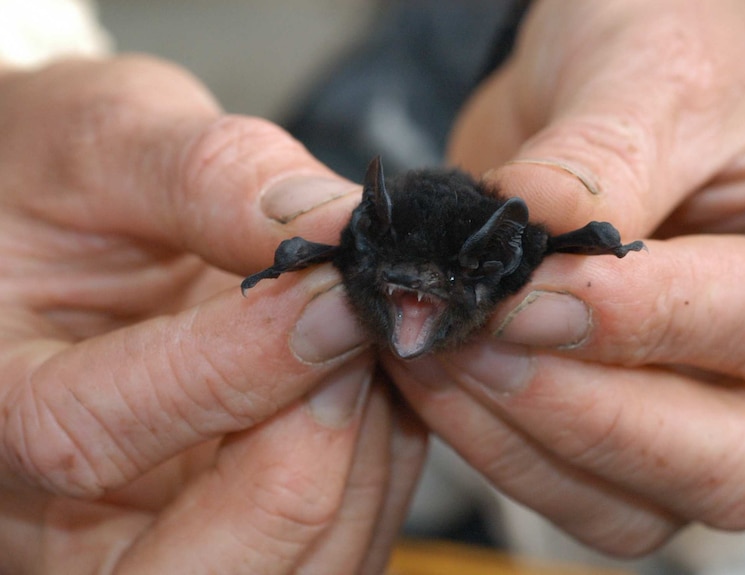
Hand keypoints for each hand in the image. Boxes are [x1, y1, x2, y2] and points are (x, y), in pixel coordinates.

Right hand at [0, 57, 424, 572]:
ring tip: (371, 345)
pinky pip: (334, 549)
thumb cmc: (67, 181)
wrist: (76, 226)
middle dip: (308, 467)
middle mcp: (57, 512)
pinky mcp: (233, 532)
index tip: (336, 292)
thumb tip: (338, 227)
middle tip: (363, 340)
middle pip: (192, 573)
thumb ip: (210, 177)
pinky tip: (373, 382)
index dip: (236, 369)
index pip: (87, 437)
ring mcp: (150, 533)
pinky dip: (381, 474)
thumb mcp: (110, 139)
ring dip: (363, 466)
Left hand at [388, 0, 744, 555]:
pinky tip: (439, 379)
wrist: (616, 90)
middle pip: (731, 462)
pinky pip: (579, 496)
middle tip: (465, 340)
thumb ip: (599, 163)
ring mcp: (724, 419)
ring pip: (641, 504)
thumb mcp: (650, 71)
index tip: (521, 293)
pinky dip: (498, 451)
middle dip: (581, 413)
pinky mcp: (639, 442)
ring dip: (518, 441)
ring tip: (431, 352)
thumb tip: (523, 239)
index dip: (644, 319)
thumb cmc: (669, 60)